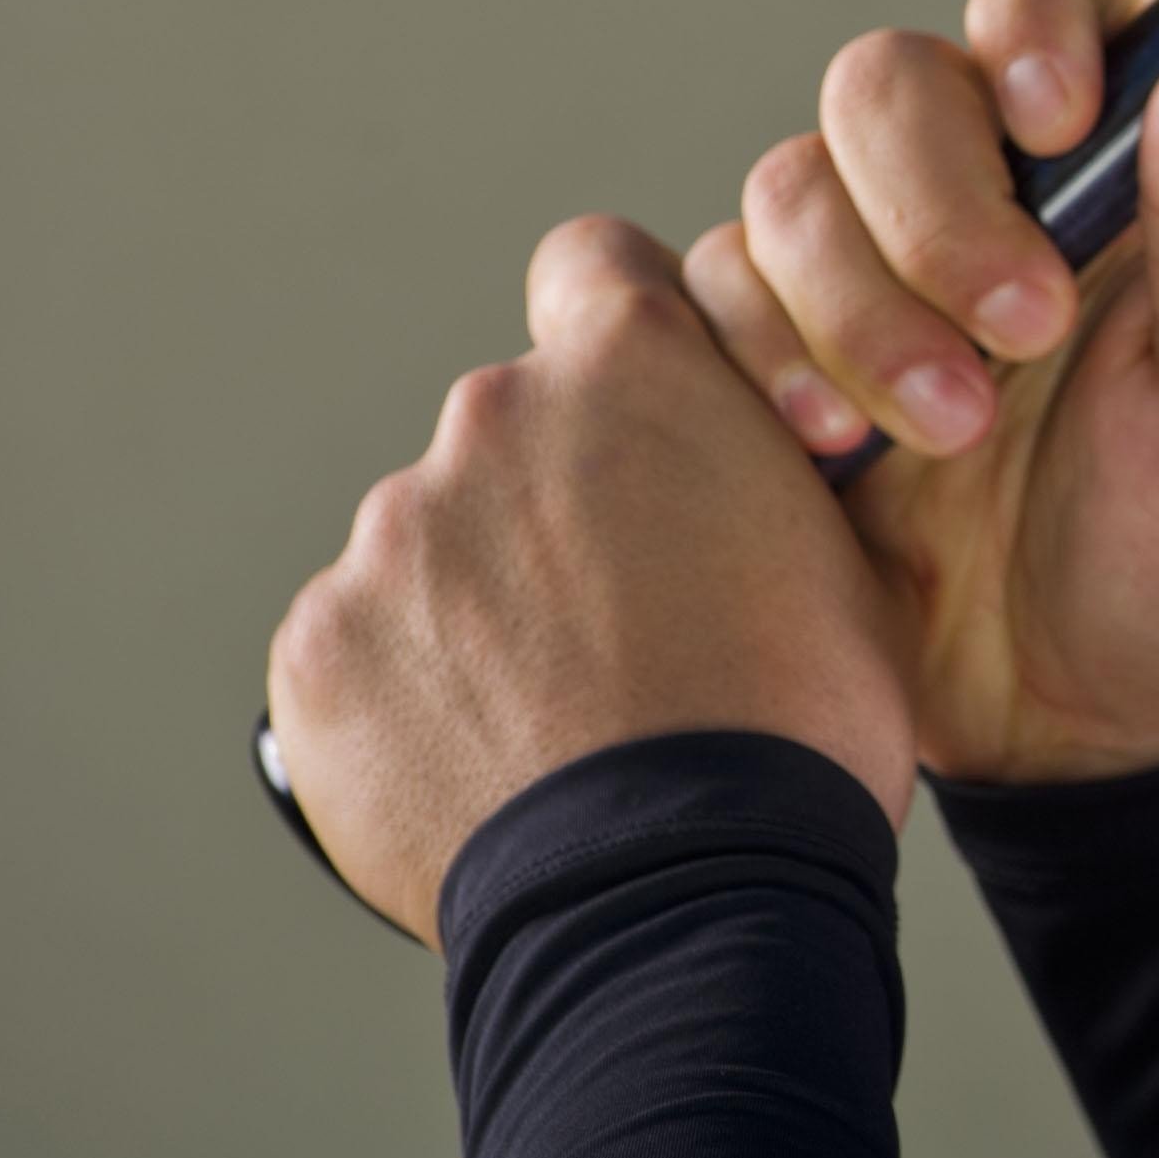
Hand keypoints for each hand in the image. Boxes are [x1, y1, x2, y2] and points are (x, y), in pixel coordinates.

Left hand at [264, 218, 915, 943]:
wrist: (685, 892)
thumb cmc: (796, 727)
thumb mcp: (841, 552)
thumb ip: (752, 469)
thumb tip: (731, 476)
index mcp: (632, 372)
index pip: (595, 265)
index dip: (617, 325)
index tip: (635, 410)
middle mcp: (492, 420)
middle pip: (512, 433)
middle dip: (553, 509)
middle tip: (621, 628)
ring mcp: (392, 538)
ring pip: (433, 550)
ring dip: (479, 610)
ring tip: (559, 725)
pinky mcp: (317, 650)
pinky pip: (361, 651)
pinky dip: (410, 700)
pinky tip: (488, 768)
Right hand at [681, 0, 1158, 784]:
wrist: (1089, 727)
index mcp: (1111, 151)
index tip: (1052, 113)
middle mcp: (979, 180)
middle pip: (886, 80)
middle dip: (932, 208)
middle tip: (1015, 337)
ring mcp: (861, 267)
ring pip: (783, 189)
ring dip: (855, 308)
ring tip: (942, 435)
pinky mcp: (768, 361)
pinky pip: (701, 296)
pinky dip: (758, 361)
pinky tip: (829, 451)